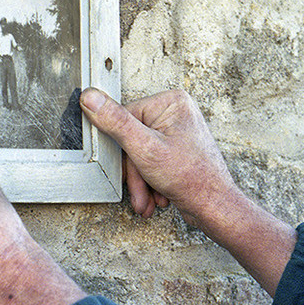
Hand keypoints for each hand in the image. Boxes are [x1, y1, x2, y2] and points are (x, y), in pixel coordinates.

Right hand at [80, 89, 296, 294]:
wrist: (214, 207)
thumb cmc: (191, 178)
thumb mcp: (144, 149)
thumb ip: (115, 123)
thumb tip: (90, 97)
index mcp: (170, 102)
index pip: (124, 118)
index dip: (122, 149)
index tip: (126, 169)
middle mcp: (175, 113)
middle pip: (132, 140)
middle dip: (135, 173)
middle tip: (138, 192)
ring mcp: (177, 132)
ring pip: (140, 155)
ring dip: (142, 182)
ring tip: (149, 201)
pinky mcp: (177, 150)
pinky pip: (152, 163)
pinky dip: (151, 183)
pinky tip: (157, 198)